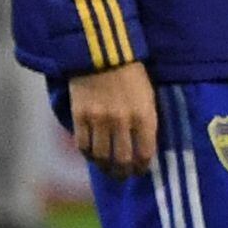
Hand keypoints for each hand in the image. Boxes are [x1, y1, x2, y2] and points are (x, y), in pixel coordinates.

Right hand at [68, 59, 159, 176]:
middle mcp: (122, 121)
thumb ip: (146, 121)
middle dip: (123, 172)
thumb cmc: (131, 73)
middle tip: (122, 175)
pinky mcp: (80, 115)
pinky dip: (87, 154)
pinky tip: (91, 155)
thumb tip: (141, 147)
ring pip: (101, 156)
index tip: (140, 170)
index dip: (142, 167)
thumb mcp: (147, 96)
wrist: (102, 52)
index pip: (145, 153)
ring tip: (106, 169)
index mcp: (144, 115)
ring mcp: (99, 119)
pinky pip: (82, 144)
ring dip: (104, 167)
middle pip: (121, 159)